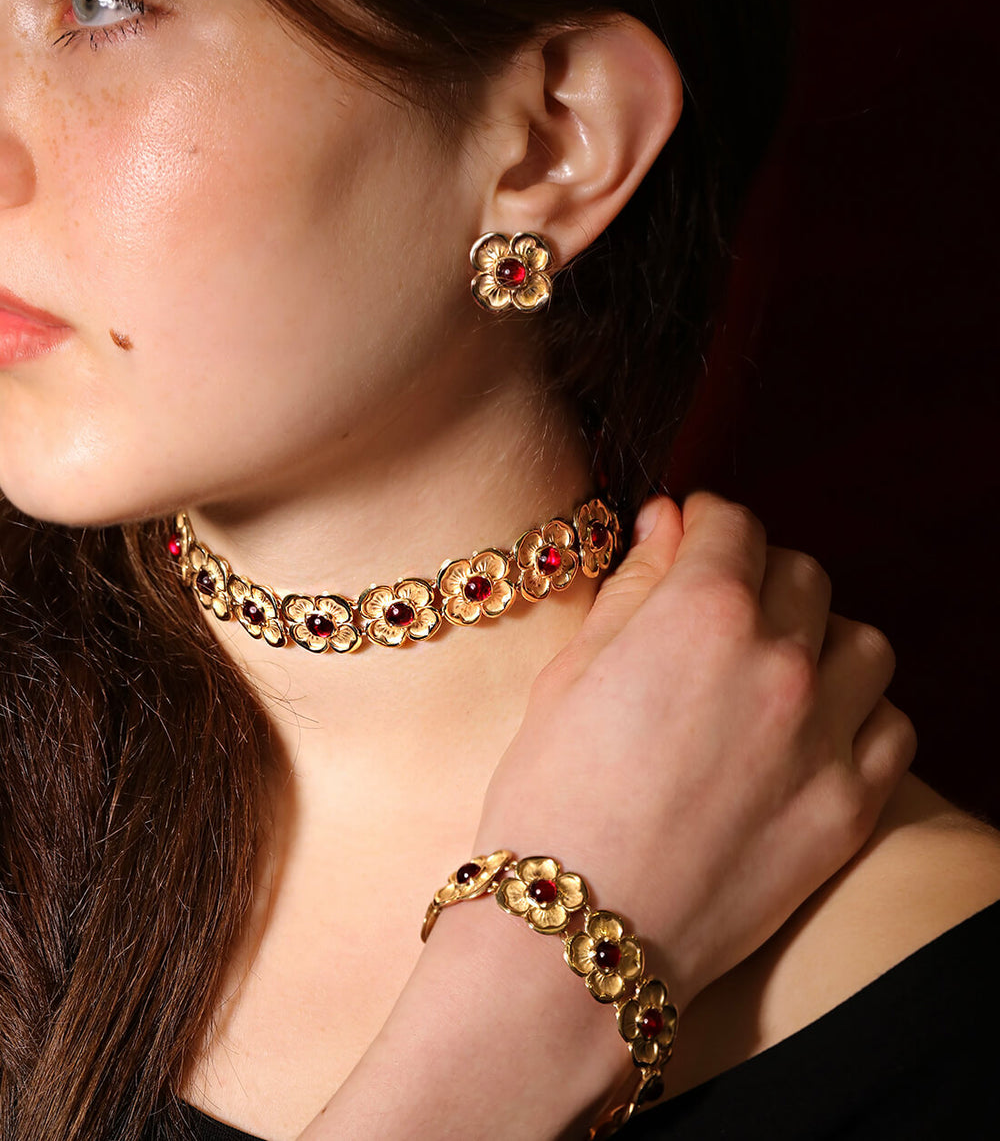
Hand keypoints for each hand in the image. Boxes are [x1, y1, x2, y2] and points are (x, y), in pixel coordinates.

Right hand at [301, 491, 914, 1139]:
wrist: (579, 930)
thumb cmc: (551, 795)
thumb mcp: (572, 670)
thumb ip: (634, 584)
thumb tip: (670, 520)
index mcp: (700, 612)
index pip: (734, 526)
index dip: (708, 523)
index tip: (696, 536)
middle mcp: (778, 659)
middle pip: (801, 573)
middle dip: (760, 574)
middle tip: (723, 607)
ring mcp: (823, 735)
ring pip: (861, 642)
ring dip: (821, 638)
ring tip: (775, 668)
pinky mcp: (849, 806)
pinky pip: (890, 726)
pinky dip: (860, 714)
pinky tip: (811, 731)